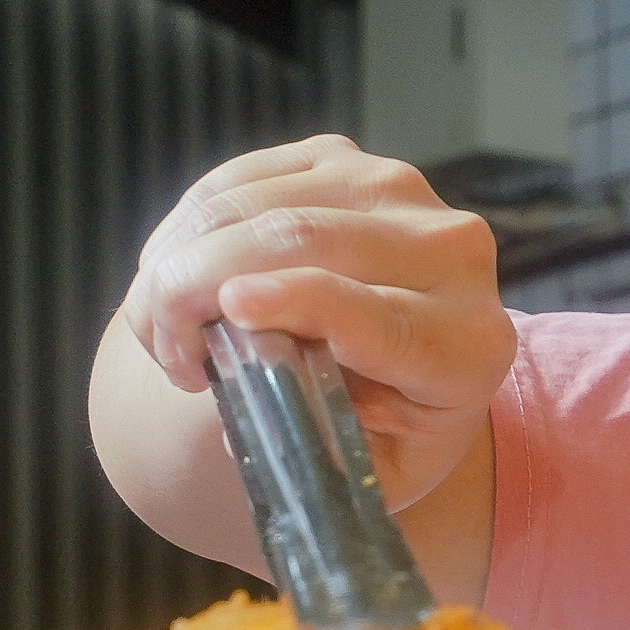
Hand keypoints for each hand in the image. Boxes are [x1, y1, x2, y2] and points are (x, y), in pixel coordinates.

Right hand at [107, 137, 513, 512]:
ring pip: (260, 202)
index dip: (297, 301)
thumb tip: (237, 419)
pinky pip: (241, 178)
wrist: (419, 368)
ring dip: (183, 257)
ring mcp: (397, 191)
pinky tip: (172, 274)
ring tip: (160, 324)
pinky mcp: (345, 159)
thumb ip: (321, 452)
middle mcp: (450, 252)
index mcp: (468, 343)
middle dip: (204, 283)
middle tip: (163, 342)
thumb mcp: (373, 470)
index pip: (378, 314)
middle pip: (305, 239)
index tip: (229, 309)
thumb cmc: (392, 429)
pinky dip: (189, 225)